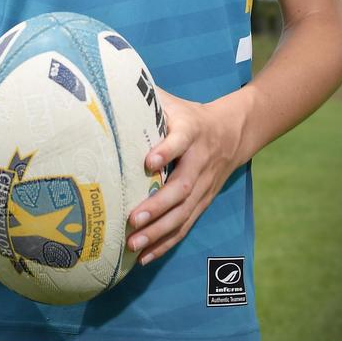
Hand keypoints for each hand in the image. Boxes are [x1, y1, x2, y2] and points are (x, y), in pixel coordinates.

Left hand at [126, 86, 245, 265]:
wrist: (233, 130)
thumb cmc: (189, 115)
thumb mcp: (172, 101)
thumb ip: (145, 96)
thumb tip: (108, 84)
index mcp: (191, 131)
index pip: (180, 140)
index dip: (166, 150)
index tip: (148, 161)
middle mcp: (200, 160)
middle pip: (181, 186)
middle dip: (157, 206)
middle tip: (132, 219)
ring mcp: (204, 185)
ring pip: (184, 212)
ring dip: (159, 231)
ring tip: (134, 243)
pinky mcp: (203, 201)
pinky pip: (186, 225)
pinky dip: (166, 242)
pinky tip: (146, 256)